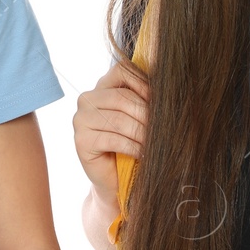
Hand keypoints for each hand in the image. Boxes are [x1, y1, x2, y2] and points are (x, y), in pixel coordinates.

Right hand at [72, 57, 150, 198]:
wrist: (117, 179)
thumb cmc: (133, 144)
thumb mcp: (140, 116)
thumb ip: (146, 98)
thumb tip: (168, 87)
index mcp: (102, 87)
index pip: (122, 70)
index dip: (144, 83)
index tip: (161, 101)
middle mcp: (87, 99)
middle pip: (122, 98)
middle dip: (147, 114)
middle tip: (164, 128)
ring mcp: (80, 120)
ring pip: (119, 120)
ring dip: (143, 134)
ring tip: (156, 144)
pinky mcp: (81, 141)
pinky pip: (113, 139)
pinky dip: (134, 147)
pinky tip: (144, 154)